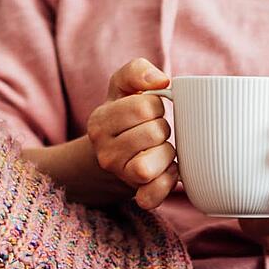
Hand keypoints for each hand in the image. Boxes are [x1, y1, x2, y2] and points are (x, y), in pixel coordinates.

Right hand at [86, 58, 178, 209]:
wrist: (114, 156)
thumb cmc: (125, 116)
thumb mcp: (123, 88)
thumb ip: (136, 71)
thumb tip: (161, 80)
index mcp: (100, 121)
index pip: (145, 106)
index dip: (156, 105)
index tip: (151, 110)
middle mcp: (104, 151)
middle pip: (154, 133)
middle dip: (163, 129)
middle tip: (156, 132)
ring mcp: (119, 176)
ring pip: (150, 167)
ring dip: (166, 155)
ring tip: (162, 149)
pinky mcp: (136, 196)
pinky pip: (152, 196)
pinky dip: (167, 183)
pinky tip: (168, 171)